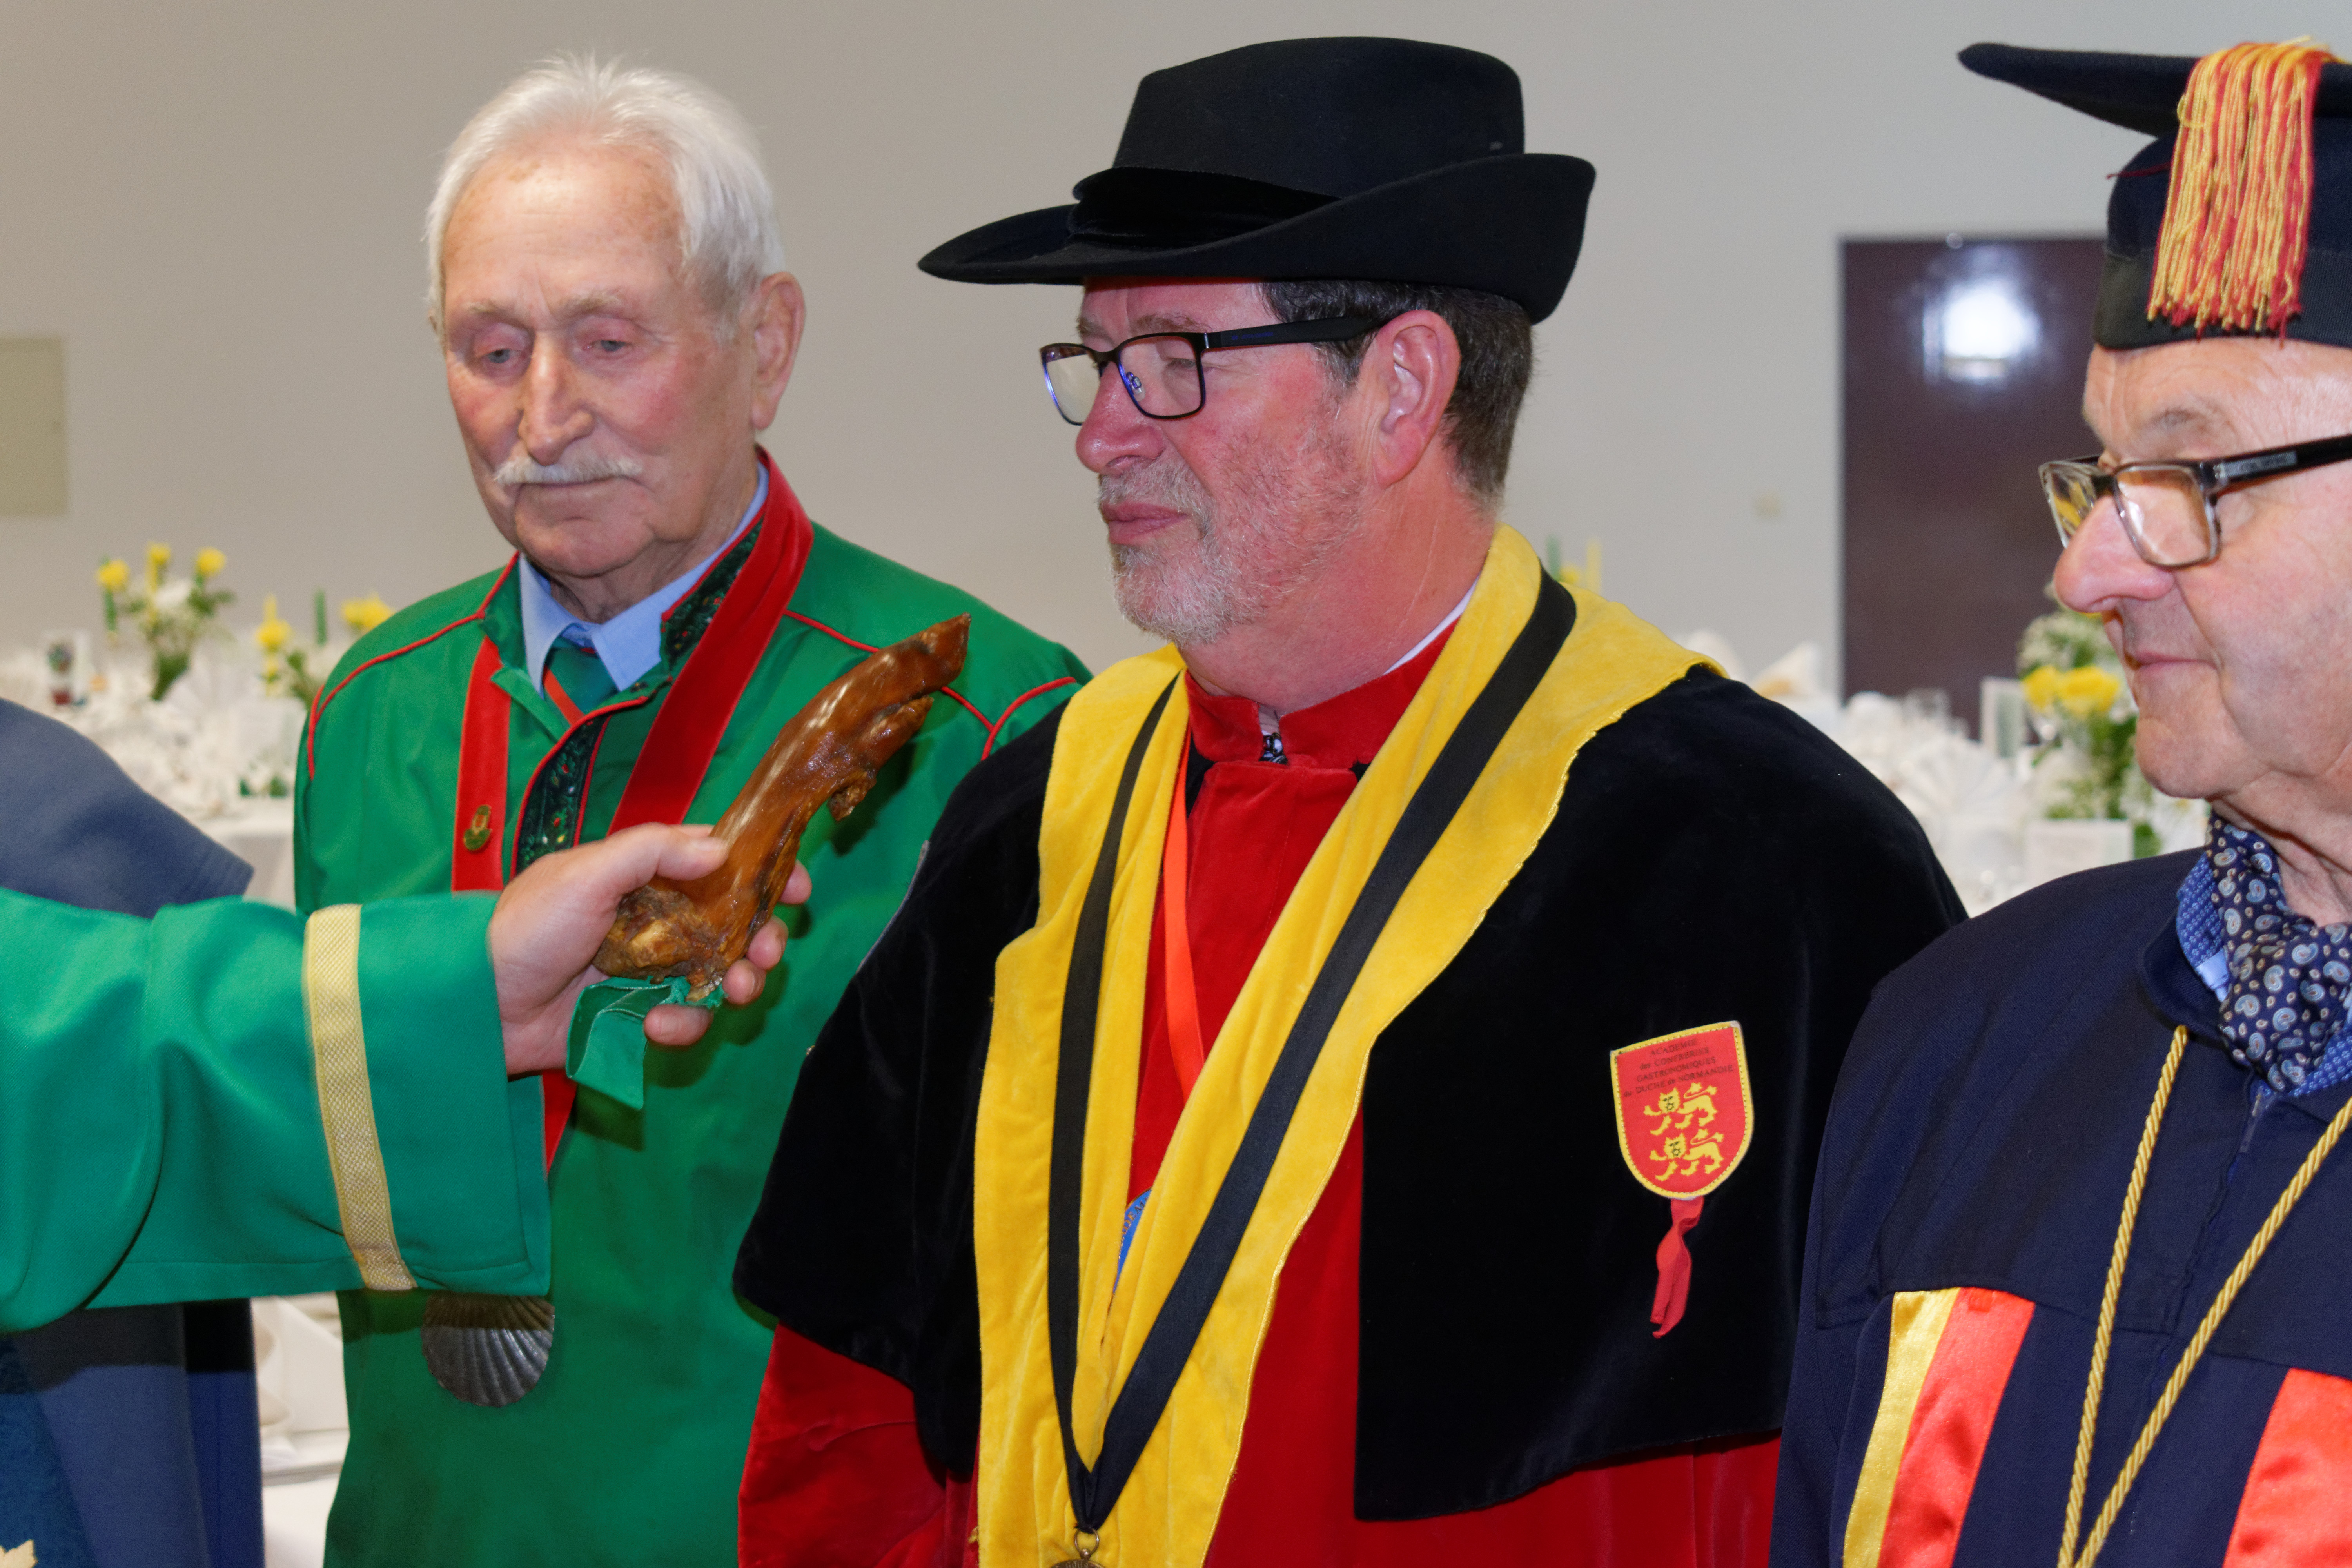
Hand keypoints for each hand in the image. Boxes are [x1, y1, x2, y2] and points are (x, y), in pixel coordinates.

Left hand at [487, 823, 810, 1075]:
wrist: (477, 1003)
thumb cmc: (526, 926)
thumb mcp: (587, 872)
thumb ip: (653, 852)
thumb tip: (721, 850)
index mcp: (644, 876)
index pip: (718, 863)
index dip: (765, 872)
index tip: (799, 887)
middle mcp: (655, 921)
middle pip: (734, 926)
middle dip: (763, 940)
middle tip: (768, 955)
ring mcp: (649, 971)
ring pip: (719, 975)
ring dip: (737, 984)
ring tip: (732, 993)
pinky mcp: (636, 1017)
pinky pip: (684, 1019)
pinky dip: (681, 1022)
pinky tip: (654, 1022)